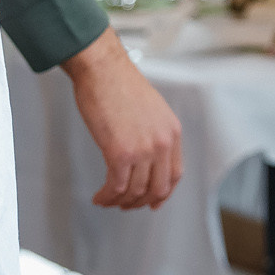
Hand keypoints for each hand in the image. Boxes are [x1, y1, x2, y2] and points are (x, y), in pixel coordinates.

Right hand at [64, 28, 183, 209]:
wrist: (103, 69)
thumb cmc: (119, 84)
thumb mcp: (150, 109)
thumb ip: (153, 133)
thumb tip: (144, 156)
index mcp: (172, 131)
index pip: (174, 174)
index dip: (162, 193)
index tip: (152, 202)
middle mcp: (162, 142)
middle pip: (157, 188)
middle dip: (140, 202)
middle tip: (125, 205)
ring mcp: (143, 149)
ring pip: (135, 191)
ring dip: (120, 201)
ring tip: (106, 200)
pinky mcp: (120, 152)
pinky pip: (116, 186)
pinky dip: (107, 196)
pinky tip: (99, 196)